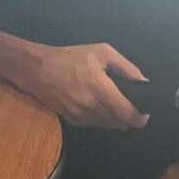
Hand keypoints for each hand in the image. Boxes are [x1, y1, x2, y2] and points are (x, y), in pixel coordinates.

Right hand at [17, 42, 149, 129]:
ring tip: (106, 100)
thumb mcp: (101, 52)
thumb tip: (143, 82)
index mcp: (102, 90)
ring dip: (113, 117)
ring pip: (108, 125)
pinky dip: (98, 117)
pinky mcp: (73, 121)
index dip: (141, 117)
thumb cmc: (69, 57)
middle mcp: (93, 108)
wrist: (36, 69)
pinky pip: (94, 124)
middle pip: (122, 123)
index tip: (143, 109)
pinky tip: (91, 102)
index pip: (131, 116)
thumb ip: (126, 67)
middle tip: (124, 100)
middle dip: (127, 114)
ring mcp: (82, 117)